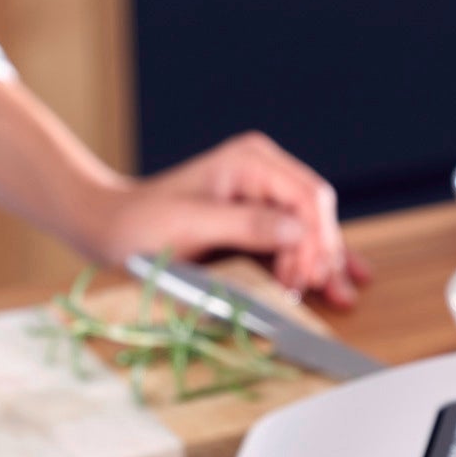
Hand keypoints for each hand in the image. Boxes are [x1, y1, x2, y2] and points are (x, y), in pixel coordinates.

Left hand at [89, 132, 371, 305]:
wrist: (110, 229)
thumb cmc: (140, 225)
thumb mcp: (190, 225)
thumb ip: (246, 225)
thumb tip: (297, 233)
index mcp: (250, 161)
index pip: (306, 196)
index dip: (312, 239)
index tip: (300, 278)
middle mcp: (263, 172)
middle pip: (315, 213)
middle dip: (321, 253)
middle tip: (313, 292)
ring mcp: (263, 196)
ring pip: (312, 229)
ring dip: (325, 263)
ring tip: (343, 295)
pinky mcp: (258, 221)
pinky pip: (297, 240)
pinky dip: (316, 262)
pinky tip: (345, 278)